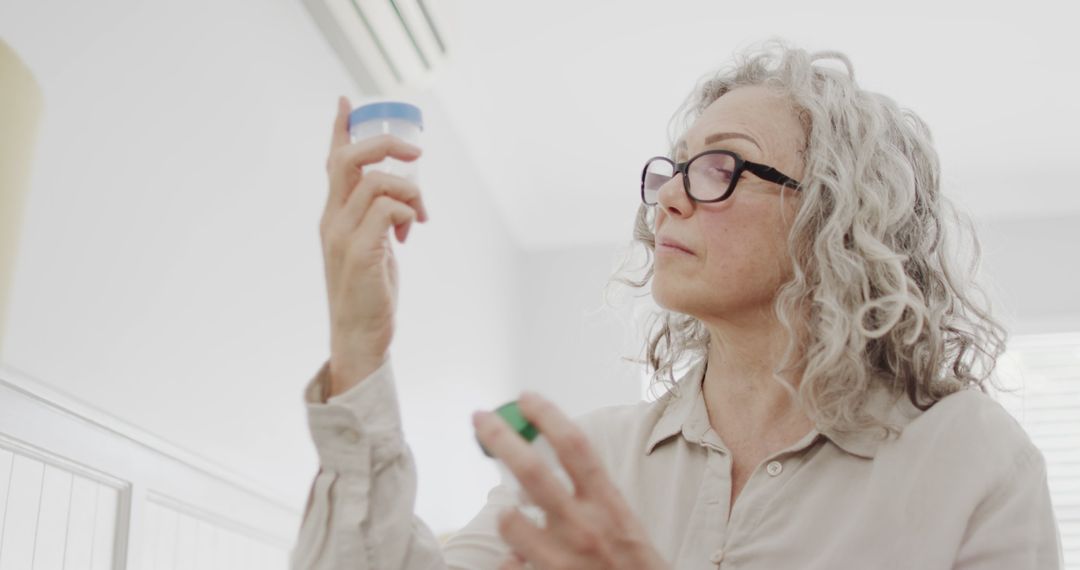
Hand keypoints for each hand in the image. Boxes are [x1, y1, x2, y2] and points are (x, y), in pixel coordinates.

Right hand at [321, 96, 428, 395]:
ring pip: (376, 182)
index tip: (346, 103)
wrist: (359, 337)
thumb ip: (377, 221)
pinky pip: (388, 209)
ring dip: (410, 191)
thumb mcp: (372, 248)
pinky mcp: (361, 252)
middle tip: (416, 154)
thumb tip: (401, 201)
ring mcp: (344, 235)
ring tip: (420, 216)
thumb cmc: (369, 295)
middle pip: (348, 159)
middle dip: (385, 145)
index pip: (332, 162)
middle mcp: (332, 220)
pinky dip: (407, 212)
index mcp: (333, 216)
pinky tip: (411, 233)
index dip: (340, 130)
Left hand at [472, 392, 669, 569]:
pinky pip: (509, 565)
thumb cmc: (636, 569)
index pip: (576, 447)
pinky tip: (520, 561)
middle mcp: (585, 528)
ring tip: (511, 518)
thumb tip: (549, 481)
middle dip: (500, 438)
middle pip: (532, 471)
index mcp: (609, 506)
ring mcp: (563, 559)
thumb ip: (593, 501)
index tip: (526, 397)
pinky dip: (510, 561)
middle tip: (481, 418)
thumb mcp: (625, 527)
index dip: (548, 416)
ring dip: (505, 517)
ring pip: (510, 522)